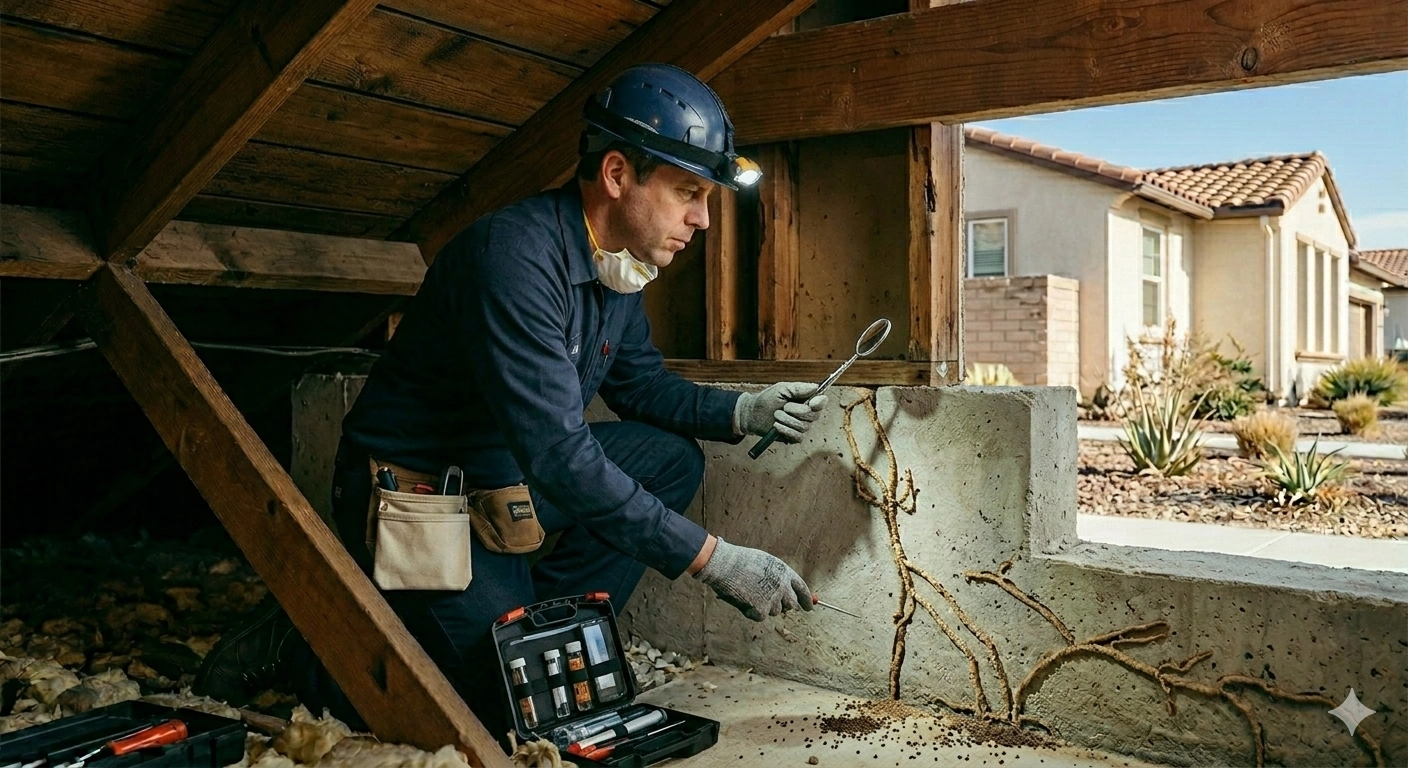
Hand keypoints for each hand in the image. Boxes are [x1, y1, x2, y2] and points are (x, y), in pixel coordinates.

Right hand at [693, 538, 812, 621]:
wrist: (725, 565)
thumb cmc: (741, 562)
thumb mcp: (765, 564)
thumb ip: (777, 577)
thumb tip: (785, 593)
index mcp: (785, 572)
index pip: (802, 589)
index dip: (806, 600)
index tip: (809, 607)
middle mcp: (783, 586)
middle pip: (791, 605)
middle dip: (783, 606)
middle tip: (770, 604)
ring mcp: (773, 599)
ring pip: (774, 612)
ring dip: (763, 607)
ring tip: (748, 593)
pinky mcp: (762, 610)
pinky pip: (760, 617)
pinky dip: (751, 612)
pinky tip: (742, 599)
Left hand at [736, 382, 827, 441]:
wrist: (753, 414)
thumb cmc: (767, 400)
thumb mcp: (781, 389)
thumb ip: (798, 388)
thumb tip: (815, 387)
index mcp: (806, 400)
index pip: (821, 402)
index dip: (819, 403)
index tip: (811, 402)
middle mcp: (807, 414)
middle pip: (813, 416)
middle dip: (797, 411)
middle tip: (784, 407)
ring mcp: (802, 426)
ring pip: (804, 427)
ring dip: (788, 421)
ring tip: (776, 415)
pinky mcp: (795, 437)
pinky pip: (798, 437)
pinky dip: (786, 430)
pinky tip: (777, 426)